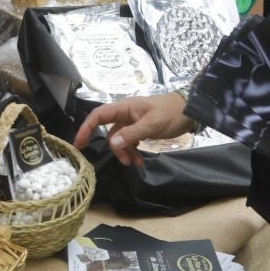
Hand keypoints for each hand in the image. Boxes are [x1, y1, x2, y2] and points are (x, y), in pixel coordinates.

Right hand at [75, 93, 191, 164]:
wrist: (190, 111)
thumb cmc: (170, 113)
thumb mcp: (151, 124)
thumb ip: (131, 134)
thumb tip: (112, 144)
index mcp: (124, 108)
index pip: (98, 116)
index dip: (86, 128)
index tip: (79, 144)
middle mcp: (124, 114)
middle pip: (108, 132)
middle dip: (115, 148)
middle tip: (124, 161)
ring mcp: (132, 122)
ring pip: (119, 140)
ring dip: (125, 152)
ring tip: (136, 163)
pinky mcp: (139, 129)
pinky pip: (129, 142)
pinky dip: (132, 152)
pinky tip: (140, 160)